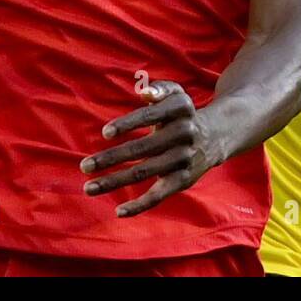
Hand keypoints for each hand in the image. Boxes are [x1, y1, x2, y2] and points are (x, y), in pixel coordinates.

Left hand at [80, 81, 219, 217]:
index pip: (150, 116)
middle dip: (111, 158)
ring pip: (144, 173)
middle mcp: (184, 135)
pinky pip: (159, 196)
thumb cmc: (182, 113)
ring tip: (89, 187)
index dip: (127, 124)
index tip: (105, 133)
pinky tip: (119, 211)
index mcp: (180, 110)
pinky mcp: (182, 181)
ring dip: (114, 182)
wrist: (215, 137)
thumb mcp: (176, 94)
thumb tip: (144, 92)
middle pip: (142, 149)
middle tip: (84, 166)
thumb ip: (160, 89)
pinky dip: (139, 205)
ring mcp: (183, 160)